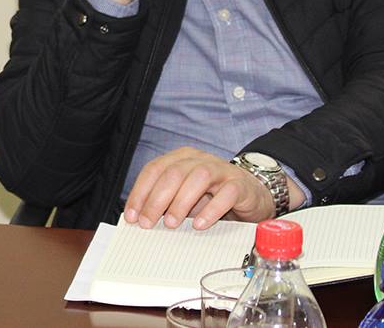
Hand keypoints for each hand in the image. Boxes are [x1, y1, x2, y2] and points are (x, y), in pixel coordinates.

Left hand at [123, 147, 289, 229]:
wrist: (251, 194)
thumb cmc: (213, 196)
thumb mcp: (185, 197)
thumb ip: (166, 202)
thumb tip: (141, 218)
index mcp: (180, 158)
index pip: (154, 169)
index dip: (140, 192)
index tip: (132, 216)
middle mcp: (198, 160)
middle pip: (173, 173)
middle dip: (156, 200)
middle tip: (148, 223)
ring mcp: (220, 170)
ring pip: (197, 178)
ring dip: (180, 202)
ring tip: (171, 224)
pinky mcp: (239, 184)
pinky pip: (225, 194)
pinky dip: (211, 210)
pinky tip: (200, 225)